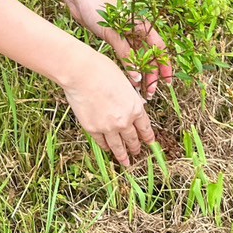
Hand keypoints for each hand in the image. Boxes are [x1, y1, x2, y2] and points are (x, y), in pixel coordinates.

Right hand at [60, 48, 155, 167]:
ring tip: (125, 162)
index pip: (145, 128)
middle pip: (133, 139)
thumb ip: (130, 98)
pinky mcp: (92, 129)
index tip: (150, 143)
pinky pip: (101, 142)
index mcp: (135, 107)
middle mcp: (124, 121)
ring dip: (123, 155)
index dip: (148, 137)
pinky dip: (105, 147)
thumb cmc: (102, 70)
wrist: (81, 73)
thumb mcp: (124, 82)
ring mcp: (108, 127)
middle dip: (136, 147)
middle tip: (137, 153)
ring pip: (118, 146)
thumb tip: (133, 105)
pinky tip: (107, 149)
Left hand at [68, 0, 174, 100]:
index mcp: (142, 24)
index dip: (164, 65)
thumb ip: (125, 53)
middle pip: (150, 55)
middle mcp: (137, 30)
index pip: (159, 48)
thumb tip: (137, 76)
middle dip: (152, 74)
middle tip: (150, 92)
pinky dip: (129, 66)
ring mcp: (126, 34)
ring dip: (140, 72)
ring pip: (138, 57)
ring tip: (140, 90)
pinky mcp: (115, 37)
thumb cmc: (97, 7)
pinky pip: (126, 55)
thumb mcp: (112, 31)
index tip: (166, 81)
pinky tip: (129, 79)